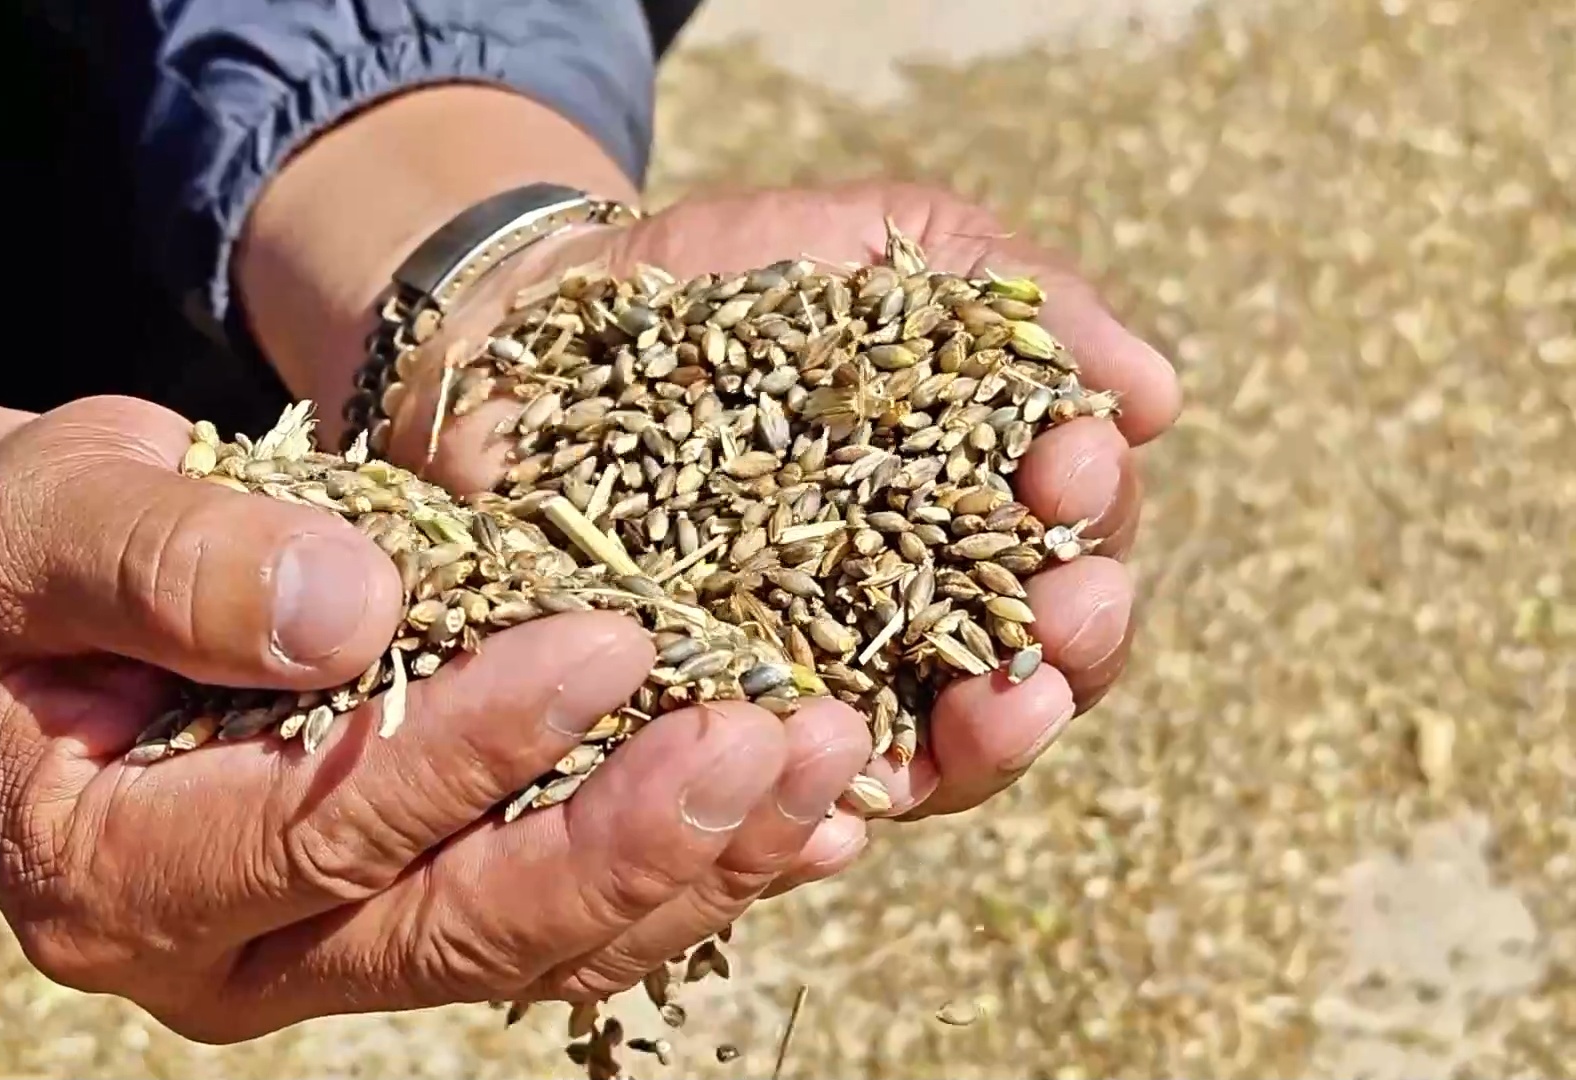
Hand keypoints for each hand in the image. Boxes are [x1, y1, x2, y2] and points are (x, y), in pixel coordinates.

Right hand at [0, 395, 872, 1040]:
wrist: (50, 606)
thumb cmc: (38, 555)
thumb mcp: (57, 517)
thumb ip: (172, 564)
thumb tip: (354, 608)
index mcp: (108, 875)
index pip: (320, 826)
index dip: (470, 745)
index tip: (611, 643)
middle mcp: (223, 958)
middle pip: (455, 925)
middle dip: (634, 838)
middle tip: (784, 739)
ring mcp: (321, 958)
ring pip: (532, 949)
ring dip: (694, 864)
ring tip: (830, 767)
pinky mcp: (404, 923)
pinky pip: (560, 929)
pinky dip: (684, 872)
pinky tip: (798, 815)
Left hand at [380, 180, 1182, 848]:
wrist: (536, 326)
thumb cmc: (726, 280)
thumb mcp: (881, 248)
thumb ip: (1015, 300)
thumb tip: (1161, 396)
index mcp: (966, 516)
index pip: (1070, 550)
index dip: (1093, 518)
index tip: (1074, 457)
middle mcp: (906, 623)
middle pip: (1030, 674)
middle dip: (1073, 646)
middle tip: (1073, 601)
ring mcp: (810, 686)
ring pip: (931, 757)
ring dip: (987, 743)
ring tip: (1000, 703)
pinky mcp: (709, 729)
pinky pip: (777, 799)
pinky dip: (820, 814)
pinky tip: (845, 809)